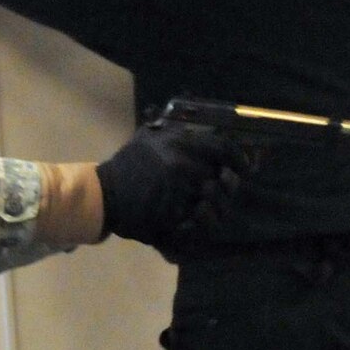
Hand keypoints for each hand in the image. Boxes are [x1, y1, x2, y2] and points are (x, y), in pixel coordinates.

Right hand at [95, 122, 241, 245]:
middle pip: (223, 177)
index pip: (224, 148)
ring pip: (215, 200)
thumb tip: (205, 129)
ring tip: (205, 206)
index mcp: (180, 143)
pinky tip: (194, 219)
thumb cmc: (128, 164)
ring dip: (215, 205)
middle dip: (226, 185)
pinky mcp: (175, 213)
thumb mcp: (150, 137)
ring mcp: (180, 191)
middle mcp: (184, 164)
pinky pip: (201, 219)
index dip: (238, 159)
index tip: (244, 167)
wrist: (105, 194)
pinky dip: (201, 221)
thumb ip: (175, 131)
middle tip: (223, 189)